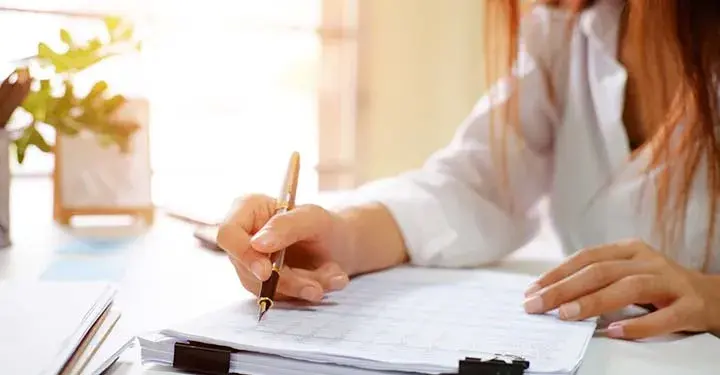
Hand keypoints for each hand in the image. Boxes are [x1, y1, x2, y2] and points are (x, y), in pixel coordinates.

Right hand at [217, 194, 351, 302]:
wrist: (341, 247)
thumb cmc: (325, 225)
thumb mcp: (314, 218)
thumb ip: (287, 226)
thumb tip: (258, 244)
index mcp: (249, 209)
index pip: (228, 234)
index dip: (243, 254)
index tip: (267, 271)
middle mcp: (244, 237)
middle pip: (247, 267)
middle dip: (286, 279)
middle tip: (316, 285)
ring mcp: (251, 263)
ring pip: (263, 287)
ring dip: (300, 287)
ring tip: (331, 278)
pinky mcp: (263, 284)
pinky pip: (277, 296)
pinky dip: (304, 292)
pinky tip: (328, 280)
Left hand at [522, 239, 719, 338]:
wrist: (712, 297)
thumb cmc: (659, 286)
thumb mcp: (628, 273)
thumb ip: (597, 280)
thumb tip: (552, 295)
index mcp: (629, 250)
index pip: (586, 257)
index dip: (558, 273)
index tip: (532, 290)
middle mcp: (648, 261)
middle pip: (601, 271)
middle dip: (564, 289)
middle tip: (538, 305)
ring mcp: (670, 282)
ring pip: (628, 288)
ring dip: (594, 302)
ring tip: (567, 315)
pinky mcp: (689, 306)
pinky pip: (662, 317)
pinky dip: (637, 326)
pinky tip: (614, 332)